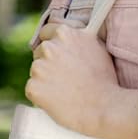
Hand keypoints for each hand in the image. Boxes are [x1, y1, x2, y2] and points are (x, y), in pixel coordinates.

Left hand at [25, 22, 137, 138]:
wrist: (103, 107)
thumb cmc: (105, 79)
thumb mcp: (97, 47)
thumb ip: (80, 36)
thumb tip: (73, 31)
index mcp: (64, 33)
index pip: (46, 31)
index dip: (52, 42)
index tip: (55, 52)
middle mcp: (49, 47)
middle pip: (39, 52)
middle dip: (48, 62)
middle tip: (64, 76)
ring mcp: (38, 67)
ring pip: (36, 71)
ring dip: (45, 79)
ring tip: (64, 90)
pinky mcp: (33, 87)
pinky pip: (32, 89)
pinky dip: (41, 95)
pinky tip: (57, 100)